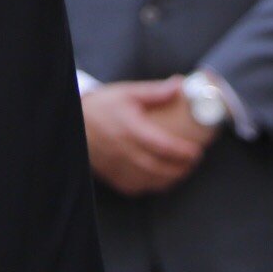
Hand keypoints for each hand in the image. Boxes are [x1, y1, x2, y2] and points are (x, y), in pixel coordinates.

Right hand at [80, 79, 206, 195]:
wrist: (76, 121)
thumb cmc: (103, 106)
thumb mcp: (127, 93)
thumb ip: (154, 92)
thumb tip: (178, 85)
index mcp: (130, 128)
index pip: (161, 145)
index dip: (181, 152)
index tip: (196, 151)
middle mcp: (123, 150)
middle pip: (158, 167)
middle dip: (180, 169)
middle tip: (193, 162)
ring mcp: (117, 165)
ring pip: (148, 180)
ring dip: (169, 180)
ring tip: (182, 171)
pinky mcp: (111, 174)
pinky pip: (134, 187)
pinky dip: (151, 186)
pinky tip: (161, 180)